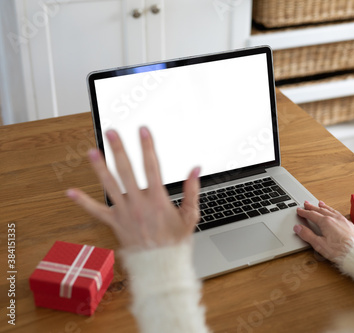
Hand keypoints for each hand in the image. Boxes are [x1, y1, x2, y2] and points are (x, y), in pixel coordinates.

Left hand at [66, 127, 199, 249]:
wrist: (160, 264)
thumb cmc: (175, 241)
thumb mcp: (190, 215)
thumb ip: (193, 190)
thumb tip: (196, 169)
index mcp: (158, 199)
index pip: (152, 166)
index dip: (147, 146)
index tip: (143, 130)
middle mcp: (138, 203)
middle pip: (126, 170)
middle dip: (119, 149)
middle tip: (111, 132)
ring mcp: (124, 213)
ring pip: (109, 185)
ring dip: (100, 167)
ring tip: (92, 151)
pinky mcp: (115, 223)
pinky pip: (96, 212)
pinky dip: (83, 202)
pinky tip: (71, 192)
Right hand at [294, 201, 353, 263]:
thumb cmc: (340, 250)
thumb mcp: (319, 244)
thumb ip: (307, 235)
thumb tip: (298, 228)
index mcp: (326, 222)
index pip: (312, 215)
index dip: (304, 213)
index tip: (299, 210)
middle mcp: (334, 218)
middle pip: (320, 210)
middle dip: (312, 207)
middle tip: (306, 204)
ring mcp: (343, 220)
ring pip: (330, 210)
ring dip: (323, 207)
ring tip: (320, 203)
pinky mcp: (349, 224)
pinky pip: (338, 213)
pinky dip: (332, 210)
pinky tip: (334, 212)